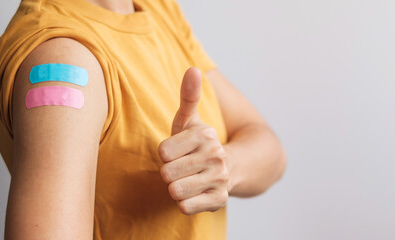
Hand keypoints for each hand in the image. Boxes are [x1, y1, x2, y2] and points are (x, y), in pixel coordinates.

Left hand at [158, 67, 228, 214]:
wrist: (232, 168)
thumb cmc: (198, 144)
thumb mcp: (190, 121)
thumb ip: (188, 96)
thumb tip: (193, 68)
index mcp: (206, 135)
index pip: (162, 152)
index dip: (166, 155)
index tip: (178, 152)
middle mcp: (216, 155)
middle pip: (166, 173)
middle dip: (169, 173)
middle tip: (182, 168)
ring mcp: (220, 179)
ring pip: (175, 191)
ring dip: (176, 188)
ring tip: (188, 180)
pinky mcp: (220, 200)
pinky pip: (185, 206)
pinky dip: (185, 203)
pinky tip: (195, 193)